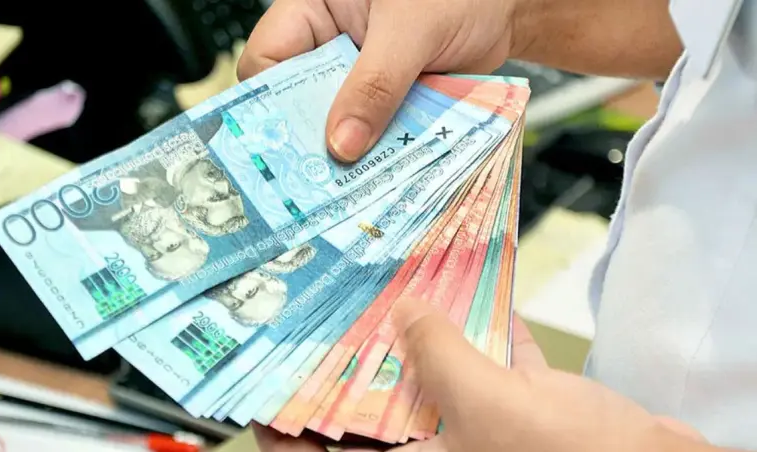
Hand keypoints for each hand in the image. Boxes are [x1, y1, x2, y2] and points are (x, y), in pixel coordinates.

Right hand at [237, 0, 516, 162]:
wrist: (509, 6)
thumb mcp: (411, 29)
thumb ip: (376, 83)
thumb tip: (341, 144)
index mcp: (314, 12)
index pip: (268, 60)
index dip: (268, 102)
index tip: (282, 143)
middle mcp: (329, 48)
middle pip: (298, 101)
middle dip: (308, 137)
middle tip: (316, 177)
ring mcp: (359, 79)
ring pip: (336, 124)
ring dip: (346, 152)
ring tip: (349, 186)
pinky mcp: (388, 105)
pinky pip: (372, 134)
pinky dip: (377, 154)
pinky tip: (380, 176)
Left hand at [252, 300, 709, 451]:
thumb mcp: (484, 403)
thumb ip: (436, 352)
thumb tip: (404, 312)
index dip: (289, 430)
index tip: (261, 394)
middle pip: (377, 410)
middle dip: (357, 363)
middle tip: (327, 317)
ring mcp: (483, 435)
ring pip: (436, 383)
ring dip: (422, 339)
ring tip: (389, 291)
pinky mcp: (526, 416)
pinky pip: (494, 367)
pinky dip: (485, 333)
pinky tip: (475, 292)